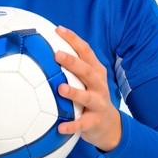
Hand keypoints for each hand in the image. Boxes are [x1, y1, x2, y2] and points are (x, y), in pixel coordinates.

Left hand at [54, 26, 121, 152]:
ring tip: (60, 88)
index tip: (58, 30)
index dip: (73, 40)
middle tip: (57, 54)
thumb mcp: (88, 80)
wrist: (109, 125)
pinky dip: (72, 126)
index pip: (86, 52)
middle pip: (87, 71)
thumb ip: (73, 67)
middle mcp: (99, 86)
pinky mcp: (94, 122)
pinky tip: (60, 127)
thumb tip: (48, 47)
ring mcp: (98, 104)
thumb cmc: (92, 97)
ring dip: (74, 92)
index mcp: (96, 72)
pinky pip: (82, 124)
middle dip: (73, 62)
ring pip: (87, 97)